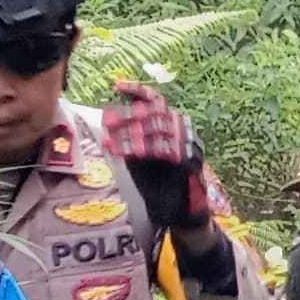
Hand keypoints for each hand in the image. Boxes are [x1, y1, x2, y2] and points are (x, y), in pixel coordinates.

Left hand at [100, 81, 211, 233]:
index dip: (138, 90)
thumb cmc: (157, 184)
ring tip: (112, 141)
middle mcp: (184, 130)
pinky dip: (144, 149)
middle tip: (107, 121)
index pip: (157, 100)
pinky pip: (166, 150)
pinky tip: (126, 153)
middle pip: (156, 112)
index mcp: (172, 124)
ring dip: (132, 134)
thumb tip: (108, 120)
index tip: (117, 85)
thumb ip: (129, 138)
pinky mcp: (192, 162)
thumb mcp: (138, 156)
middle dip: (129, 115)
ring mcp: (190, 145)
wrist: (177, 213)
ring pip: (159, 129)